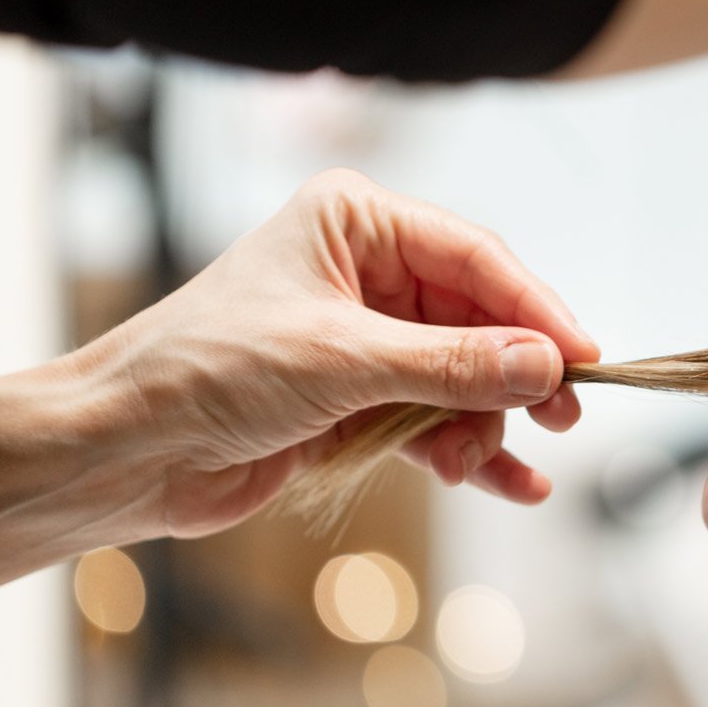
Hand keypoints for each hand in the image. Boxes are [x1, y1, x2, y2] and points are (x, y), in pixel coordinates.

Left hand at [81, 169, 597, 537]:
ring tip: (487, 463)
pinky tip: (512, 484)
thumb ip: (452, 366)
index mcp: (356, 222)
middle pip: (480, 318)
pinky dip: (471, 451)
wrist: (123, 449)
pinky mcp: (356, 400)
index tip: (584, 356)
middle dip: (516, 372)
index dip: (536, 308)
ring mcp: (364, 339)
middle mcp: (365, 271)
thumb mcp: (342, 361)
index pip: (475, 256)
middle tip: (562, 414)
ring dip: (484, 423)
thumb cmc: (206, 371)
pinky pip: (438, 420)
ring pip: (465, 376)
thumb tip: (545, 365)